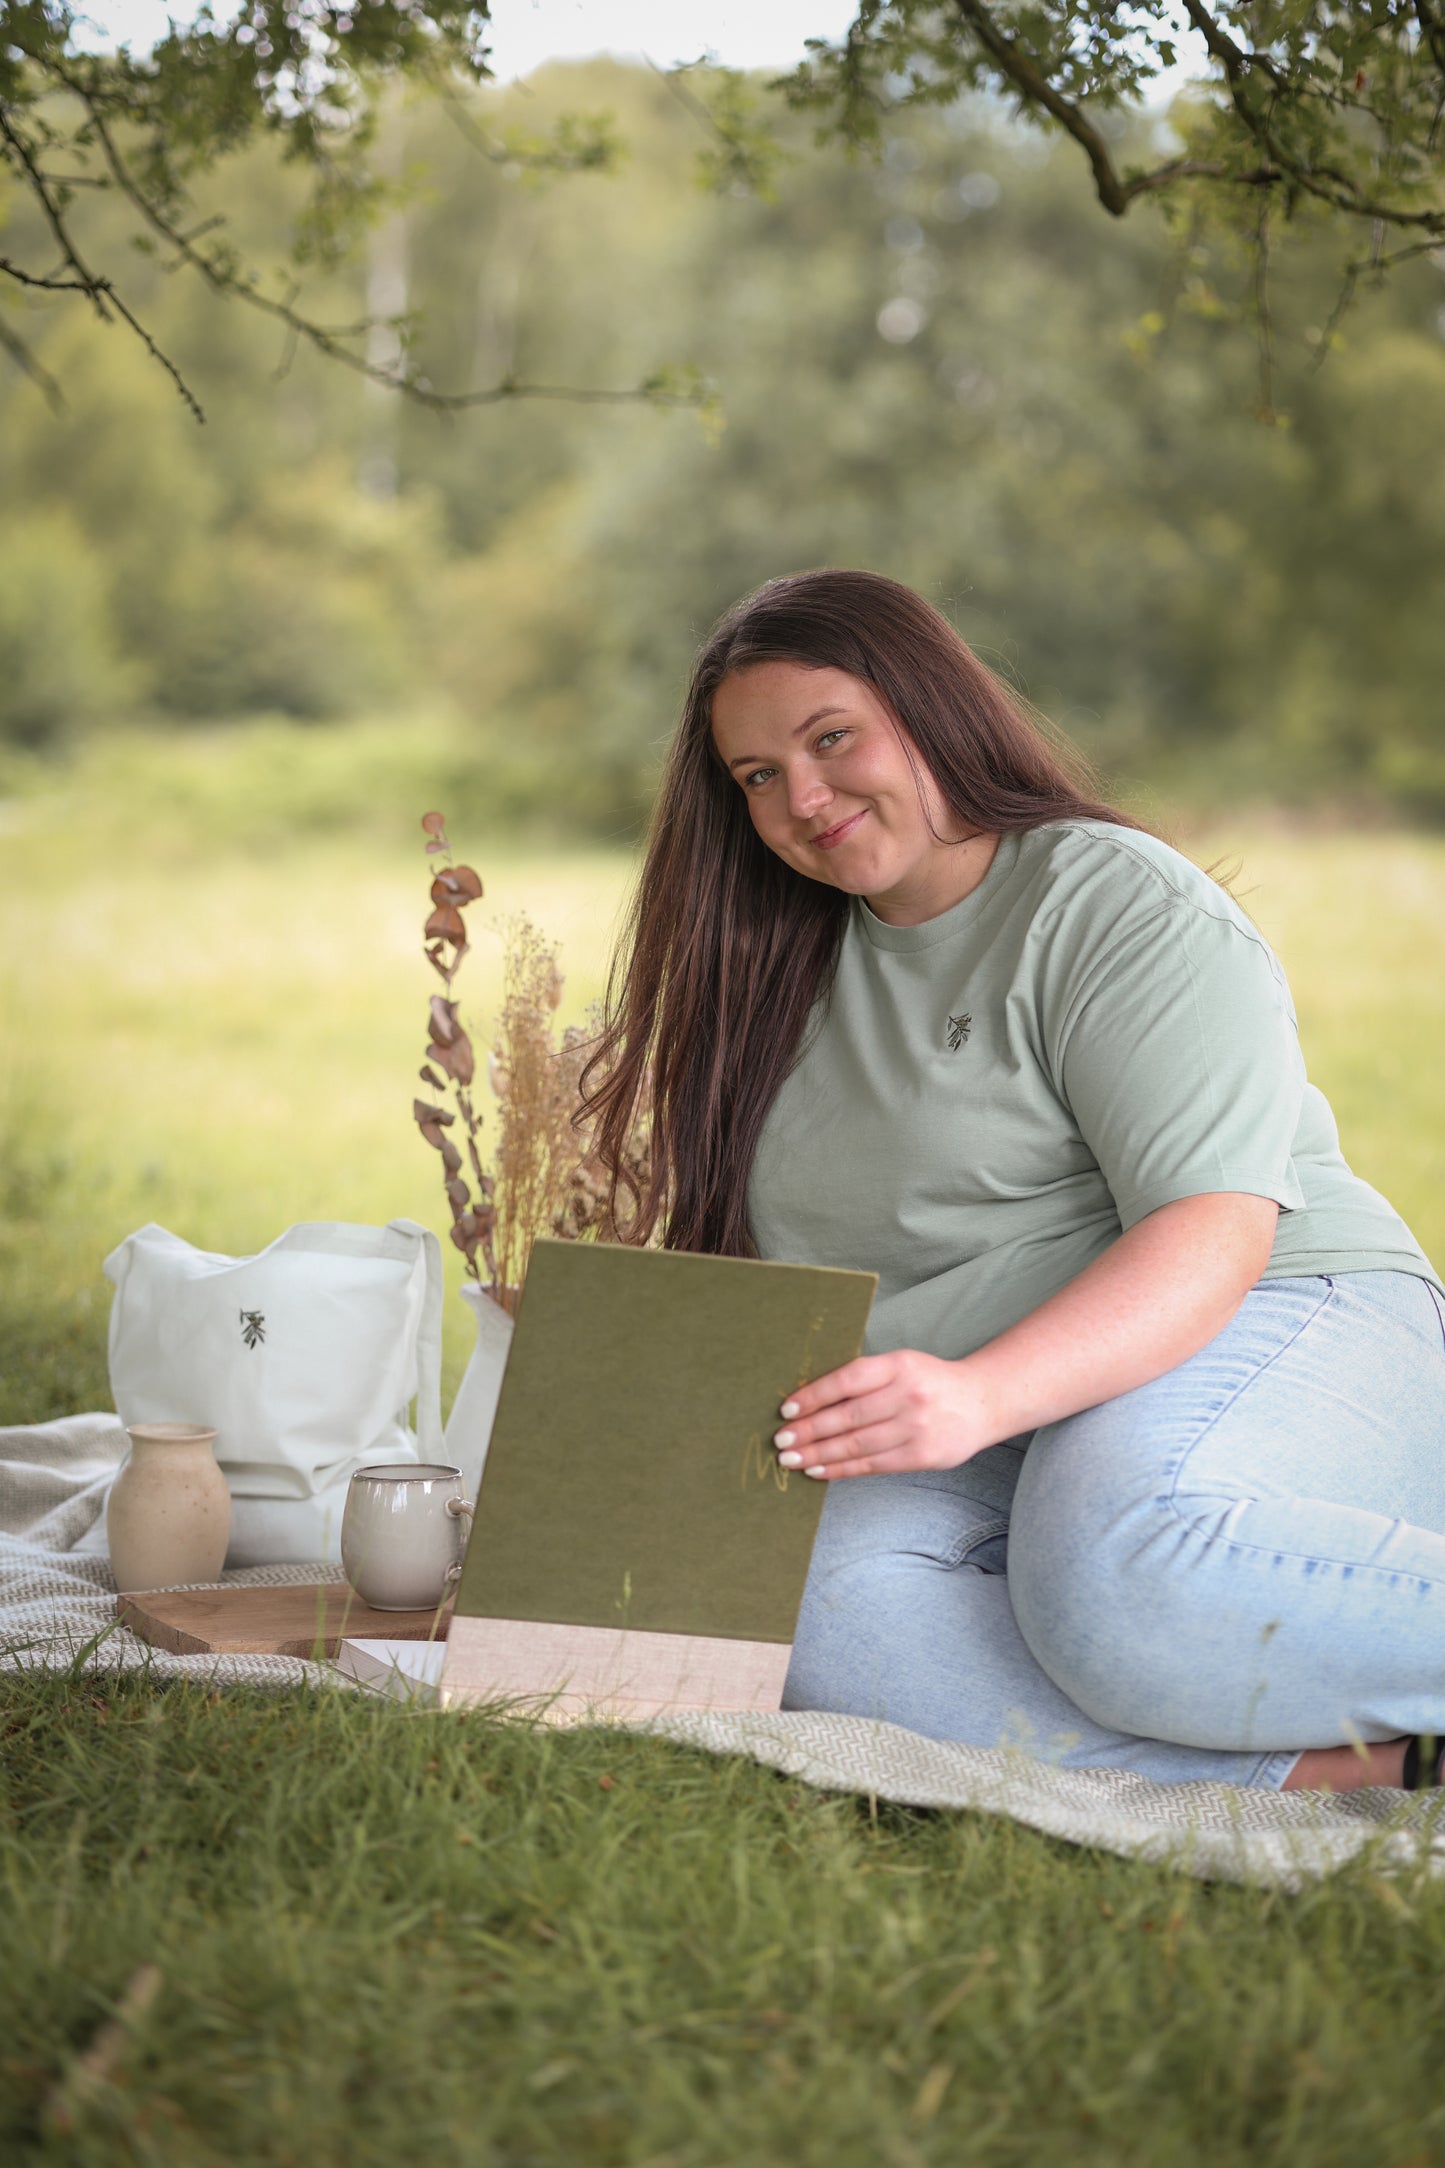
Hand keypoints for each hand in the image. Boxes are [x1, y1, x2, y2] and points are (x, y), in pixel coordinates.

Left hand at [772, 1350, 992, 1480]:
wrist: (981, 1402)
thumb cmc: (929, 1382)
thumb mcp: (901, 1365)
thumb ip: (865, 1379)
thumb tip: (811, 1399)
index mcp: (899, 1365)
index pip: (848, 1379)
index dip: (814, 1395)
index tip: (787, 1409)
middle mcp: (908, 1395)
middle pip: (848, 1416)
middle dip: (809, 1430)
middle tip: (780, 1440)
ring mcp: (916, 1427)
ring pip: (857, 1444)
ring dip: (819, 1453)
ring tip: (791, 1459)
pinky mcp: (921, 1455)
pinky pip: (872, 1464)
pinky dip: (841, 1469)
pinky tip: (818, 1470)